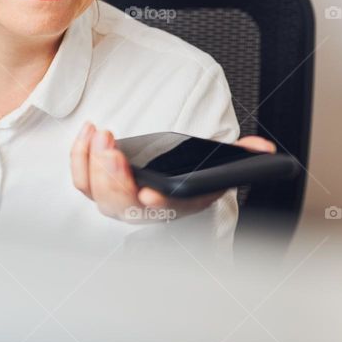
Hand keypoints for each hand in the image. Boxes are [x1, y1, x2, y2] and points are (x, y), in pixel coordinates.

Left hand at [70, 122, 276, 222]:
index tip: (149, 192)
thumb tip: (262, 148)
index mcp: (175, 205)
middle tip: (112, 148)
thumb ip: (241, 157)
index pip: (166, 209)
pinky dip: (79, 156)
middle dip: (114, 175)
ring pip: (97, 191)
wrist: (165, 188)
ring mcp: (116, 200)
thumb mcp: (218, 168)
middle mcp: (142, 209)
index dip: (158, 202)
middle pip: (122, 202)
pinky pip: (81, 179)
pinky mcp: (96, 187)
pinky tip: (88, 132)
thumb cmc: (188, 180)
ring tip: (100, 134)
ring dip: (93, 162)